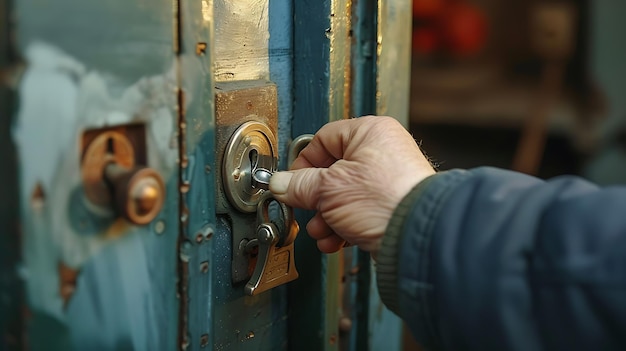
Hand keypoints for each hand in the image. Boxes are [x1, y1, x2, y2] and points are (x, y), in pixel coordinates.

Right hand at [269, 116, 435, 256]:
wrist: (417, 237)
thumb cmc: (385, 201)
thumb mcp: (329, 189)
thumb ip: (299, 185)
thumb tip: (280, 184)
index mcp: (370, 133)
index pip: (324, 139)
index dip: (303, 163)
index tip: (292, 183)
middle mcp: (383, 152)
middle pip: (333, 172)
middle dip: (316, 199)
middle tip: (307, 209)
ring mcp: (390, 181)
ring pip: (345, 196)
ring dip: (327, 217)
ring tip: (323, 231)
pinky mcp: (393, 206)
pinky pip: (360, 212)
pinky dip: (345, 226)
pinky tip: (337, 241)